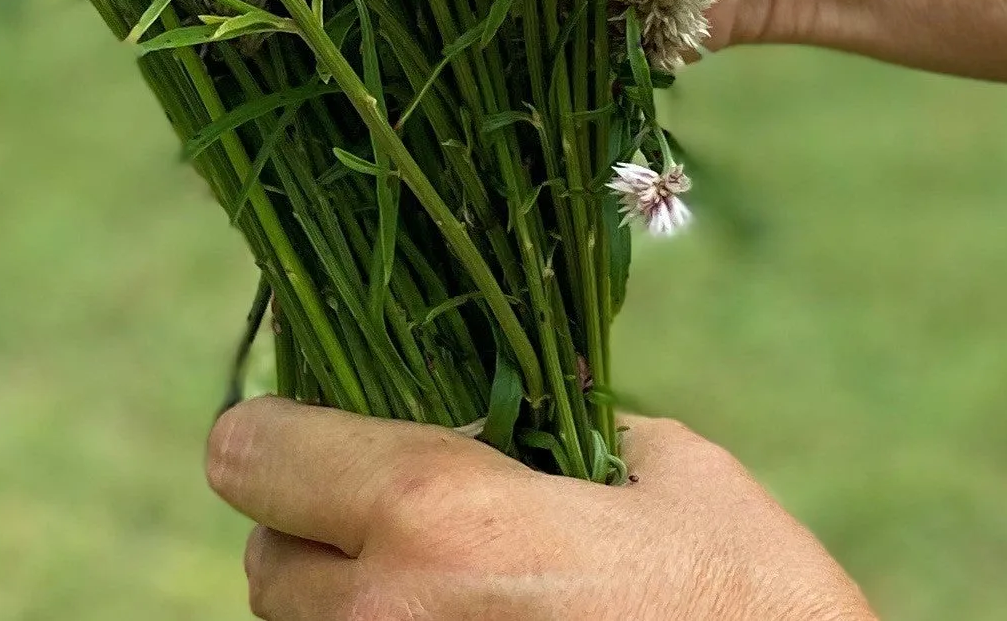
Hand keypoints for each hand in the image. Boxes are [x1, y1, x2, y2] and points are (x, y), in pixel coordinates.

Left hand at [205, 396, 875, 618]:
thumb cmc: (759, 610)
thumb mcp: (675, 477)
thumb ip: (570, 428)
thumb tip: (531, 408)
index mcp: (435, 517)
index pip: (247, 453)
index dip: (279, 435)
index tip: (321, 433)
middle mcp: (386, 620)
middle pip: (264, 565)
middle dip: (319, 537)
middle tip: (406, 527)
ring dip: (353, 611)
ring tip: (456, 596)